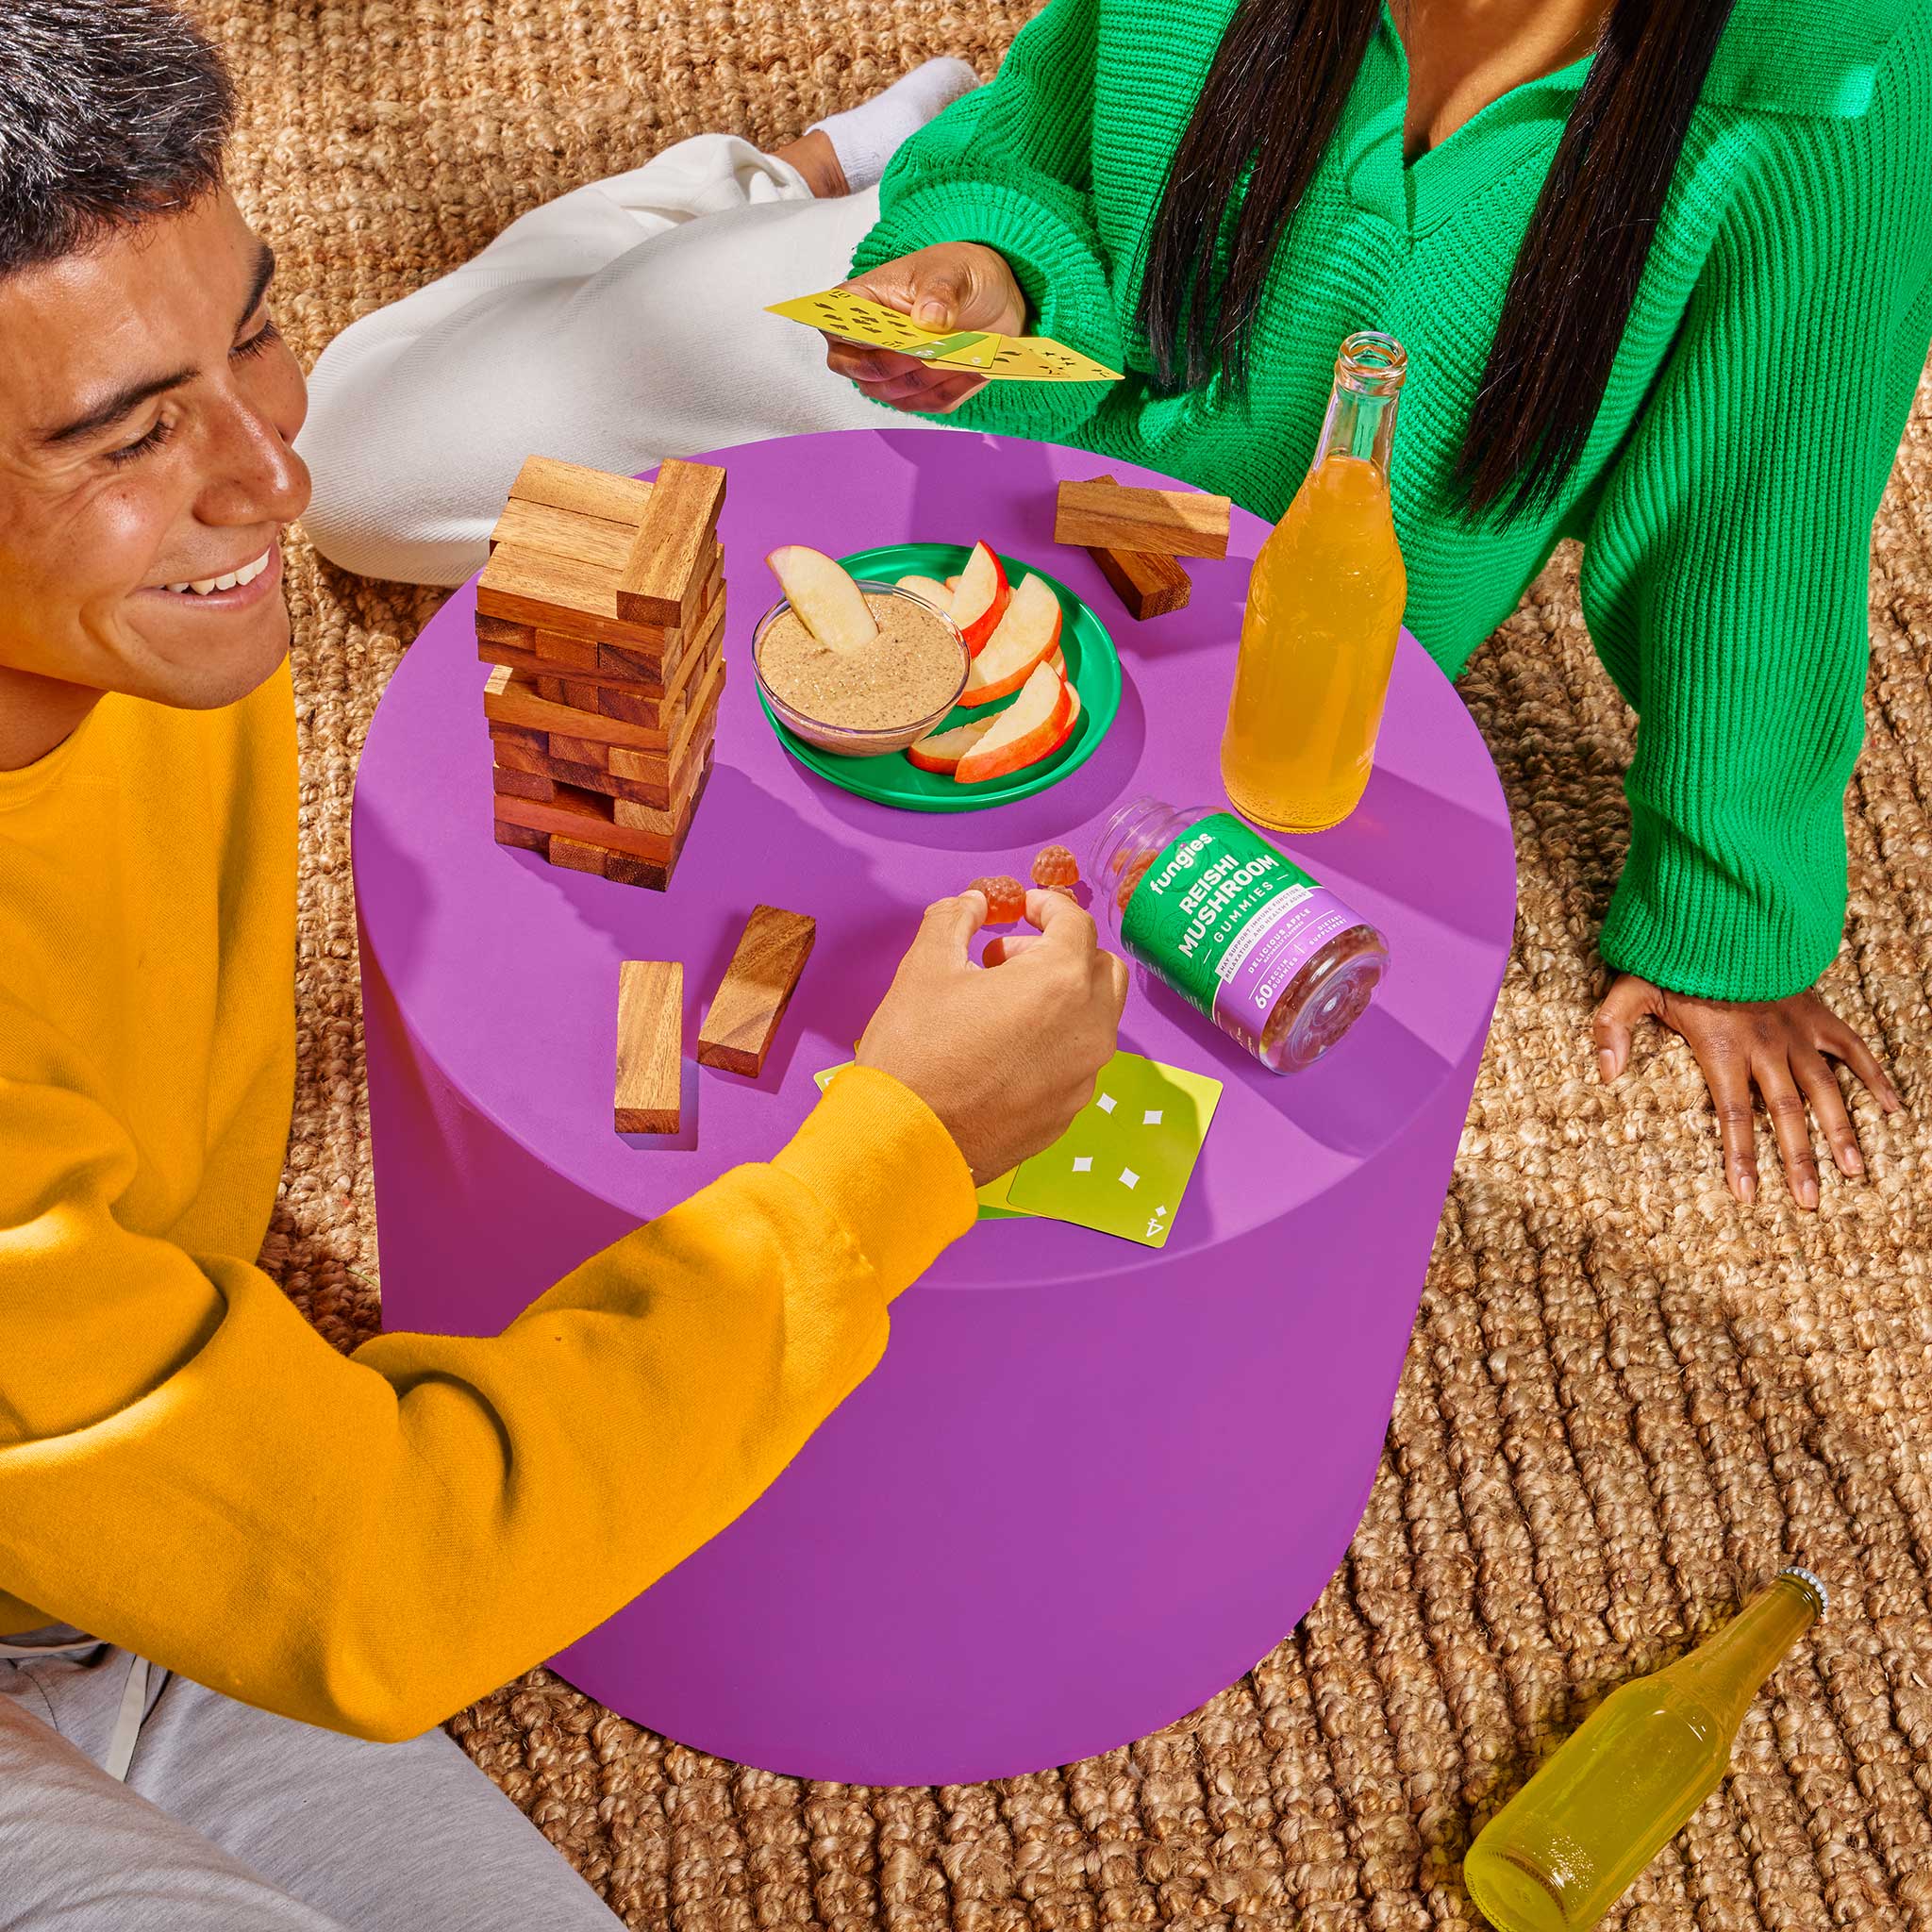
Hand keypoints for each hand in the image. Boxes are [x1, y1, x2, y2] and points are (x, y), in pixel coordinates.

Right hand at [823, 243, 1025, 415]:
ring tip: (959, 356)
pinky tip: (971, 368)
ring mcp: (889, 371)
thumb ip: (939, 292)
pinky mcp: (916, 390)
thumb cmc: (959, 274)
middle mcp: (866, 342)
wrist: (992, 295)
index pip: (837, 328)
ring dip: (929, 379)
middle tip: (930, 351)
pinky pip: (926, 403)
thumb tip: (928, 318)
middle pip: (861, 371)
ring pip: (893, 393)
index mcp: (861, 302)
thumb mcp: (952, 271)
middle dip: (897, 366)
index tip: (890, 339)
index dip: (857, 340)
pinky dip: (951, 389)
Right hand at [858, 888, 1127, 1182]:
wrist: (905, 1144)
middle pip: (1101, 969)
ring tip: (999, 1006)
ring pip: (1094, 1018)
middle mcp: (1088, 1029)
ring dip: (1059, 998)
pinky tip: (1003, 1050)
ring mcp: (1083, 1076)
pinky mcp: (1068, 1113)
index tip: (1022, 907)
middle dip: (1062, 951)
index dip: (1047, 905)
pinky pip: (1076, 1062)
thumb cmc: (914, 1054)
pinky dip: (1054, 1042)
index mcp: (1060, 982)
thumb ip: (956, 918)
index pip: (1075, 923)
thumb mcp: (925, 966)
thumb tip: (975, 903)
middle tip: (1008, 958)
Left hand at [1594, 974, 1902, 1208]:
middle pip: (1785, 1112)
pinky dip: (1874, 1076)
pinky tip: (1893, 1108)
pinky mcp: (1816, 1013)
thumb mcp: (1632, 987)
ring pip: (1825, 1088)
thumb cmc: (1674, 957)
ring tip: (1854, 1171)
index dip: (1740, 1157)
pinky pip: (1852, 1048)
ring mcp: (1795, 1030)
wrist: (1723, 915)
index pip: (1732, 1115)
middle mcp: (1765, 1046)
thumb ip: (1612, 1028)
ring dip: (1841, 1130)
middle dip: (1798, 1159)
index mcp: (1722, 1048)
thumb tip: (1605, 1073)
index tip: (1749, 1196)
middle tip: (1812, 1202)